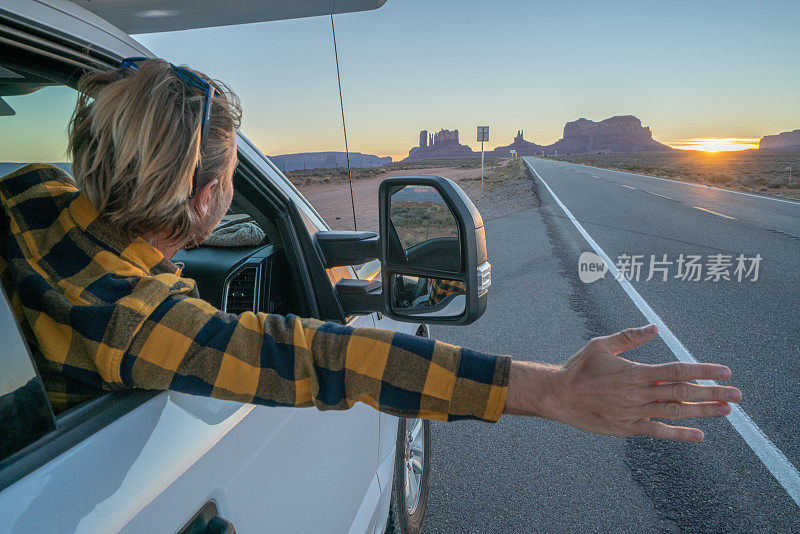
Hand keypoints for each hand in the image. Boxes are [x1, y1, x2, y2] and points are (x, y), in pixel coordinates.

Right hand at [503, 324, 741, 441]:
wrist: (558, 396)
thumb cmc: (578, 368)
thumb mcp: (601, 345)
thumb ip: (629, 336)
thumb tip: (654, 327)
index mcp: (635, 372)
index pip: (675, 370)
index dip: (701, 370)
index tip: (723, 370)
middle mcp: (638, 394)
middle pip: (682, 393)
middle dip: (712, 393)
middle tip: (737, 393)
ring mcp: (634, 413)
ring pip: (675, 412)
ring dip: (703, 412)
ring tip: (726, 410)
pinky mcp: (628, 427)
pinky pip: (658, 431)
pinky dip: (679, 433)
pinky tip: (699, 435)